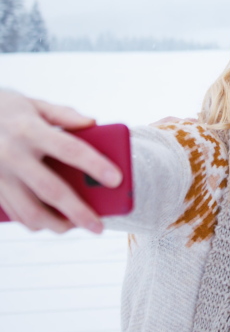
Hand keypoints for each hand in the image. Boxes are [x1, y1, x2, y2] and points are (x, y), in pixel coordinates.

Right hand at [0, 90, 121, 232]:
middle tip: (99, 226)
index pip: (68, 148)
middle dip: (78, 212)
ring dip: (56, 224)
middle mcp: (12, 154)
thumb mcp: (33, 104)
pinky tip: (52, 221)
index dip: (94, 165)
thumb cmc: (6, 110)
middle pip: (51, 190)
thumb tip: (92, 123)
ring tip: (76, 226)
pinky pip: (15, 213)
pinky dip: (35, 222)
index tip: (117, 179)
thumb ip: (64, 115)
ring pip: (30, 211)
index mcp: (28, 129)